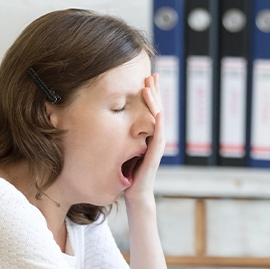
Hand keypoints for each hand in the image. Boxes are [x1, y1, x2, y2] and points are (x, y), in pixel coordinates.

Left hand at [124, 74, 164, 204]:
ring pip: (158, 118)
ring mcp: (157, 145)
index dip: (151, 94)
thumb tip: (110, 123)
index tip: (148, 77)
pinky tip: (158, 111)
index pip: (151, 110)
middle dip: (156, 92)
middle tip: (153, 74)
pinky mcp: (155, 154)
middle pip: (158, 109)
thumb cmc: (129, 174)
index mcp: (149, 135)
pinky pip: (158, 135)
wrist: (136, 194)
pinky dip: (159, 122)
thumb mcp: (125, 149)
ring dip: (155, 102)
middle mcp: (156, 138)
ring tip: (150, 87)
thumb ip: (124, 136)